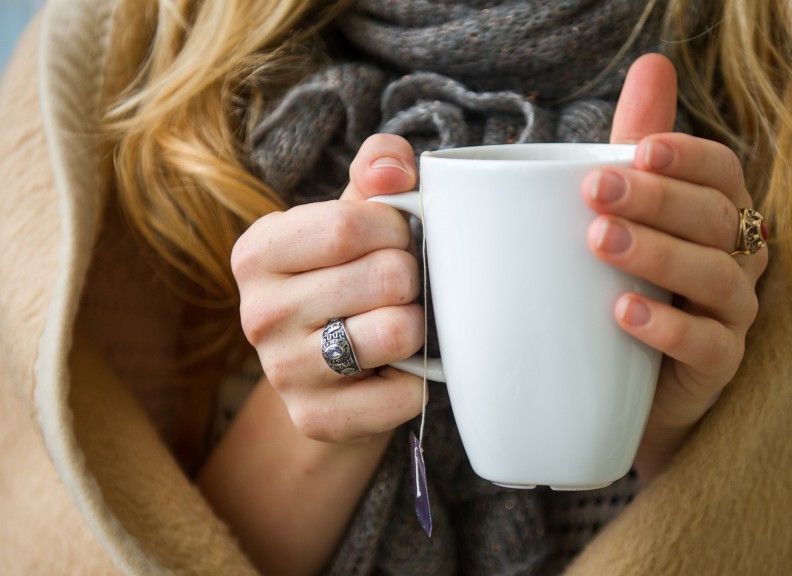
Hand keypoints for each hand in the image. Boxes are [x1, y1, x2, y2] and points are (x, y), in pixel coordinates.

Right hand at [232, 134, 426, 442]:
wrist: (331, 374)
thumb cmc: (349, 277)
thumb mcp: (355, 215)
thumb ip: (378, 170)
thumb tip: (396, 168)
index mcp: (258, 251)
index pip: (351, 224)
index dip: (397, 228)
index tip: (399, 239)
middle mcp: (256, 313)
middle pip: (384, 277)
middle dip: (412, 277)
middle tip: (401, 288)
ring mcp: (282, 372)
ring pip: (397, 333)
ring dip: (419, 326)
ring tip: (400, 323)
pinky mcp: (314, 420)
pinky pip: (403, 394)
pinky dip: (417, 380)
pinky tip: (397, 371)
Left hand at [586, 54, 768, 482]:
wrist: (622, 387)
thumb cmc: (627, 285)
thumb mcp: (627, 215)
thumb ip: (637, 147)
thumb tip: (653, 62)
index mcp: (716, 214)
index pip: (722, 172)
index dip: (687, 157)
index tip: (638, 148)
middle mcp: (736, 258)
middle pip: (715, 218)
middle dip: (657, 199)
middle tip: (596, 191)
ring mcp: (733, 314)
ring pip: (716, 277)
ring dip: (658, 254)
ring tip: (600, 242)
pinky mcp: (719, 368)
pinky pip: (710, 346)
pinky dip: (668, 328)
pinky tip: (623, 314)